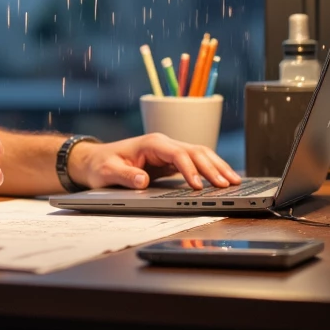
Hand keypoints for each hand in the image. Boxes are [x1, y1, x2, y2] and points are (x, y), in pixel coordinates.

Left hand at [67, 134, 240, 192]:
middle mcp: (164, 144)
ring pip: (200, 154)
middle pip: (195, 151)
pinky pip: (196, 163)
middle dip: (213, 167)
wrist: (95, 160)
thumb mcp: (107, 172)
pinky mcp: (171, 161)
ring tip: (234, 182)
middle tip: (228, 185)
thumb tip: (142, 181)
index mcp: (151, 143)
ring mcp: (169, 151)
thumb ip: (124, 176)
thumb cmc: (101, 165)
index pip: (177, 153)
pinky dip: (211, 170)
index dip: (190, 169)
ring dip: (217, 167)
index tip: (198, 185)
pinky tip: (223, 179)